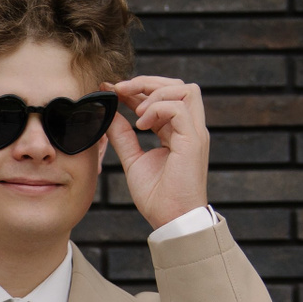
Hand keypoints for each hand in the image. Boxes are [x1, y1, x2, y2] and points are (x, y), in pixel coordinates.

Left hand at [105, 76, 209, 229]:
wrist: (171, 220)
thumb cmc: (157, 196)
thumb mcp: (133, 160)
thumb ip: (123, 136)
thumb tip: (108, 114)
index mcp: (177, 132)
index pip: (162, 97)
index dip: (137, 89)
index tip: (111, 89)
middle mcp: (189, 128)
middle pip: (178, 85)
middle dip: (146, 82)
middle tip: (119, 89)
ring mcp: (194, 133)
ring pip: (186, 89)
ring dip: (155, 93)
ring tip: (136, 113)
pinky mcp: (194, 141)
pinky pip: (179, 108)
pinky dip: (158, 109)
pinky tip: (141, 125)